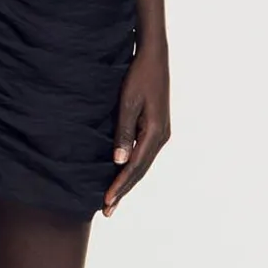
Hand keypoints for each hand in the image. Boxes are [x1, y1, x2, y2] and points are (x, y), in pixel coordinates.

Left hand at [102, 41, 169, 215]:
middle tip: (107, 210)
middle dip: (123, 190)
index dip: (119, 186)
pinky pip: (143, 154)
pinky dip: (132, 168)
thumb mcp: (127, 103)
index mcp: (155, 133)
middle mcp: (161, 137)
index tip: (106, 202)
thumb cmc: (138, 76)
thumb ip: (123, 133)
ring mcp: (161, 133)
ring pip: (142, 164)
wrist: (154, 57)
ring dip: (127, 181)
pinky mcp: (156, 128)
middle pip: (140, 170)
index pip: (135, 167)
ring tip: (112, 198)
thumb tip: (119, 161)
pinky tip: (121, 174)